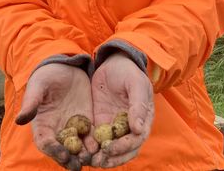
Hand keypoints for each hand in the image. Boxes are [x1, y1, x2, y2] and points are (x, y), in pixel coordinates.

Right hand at [15, 63, 97, 170]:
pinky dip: (96, 143)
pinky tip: (103, 146)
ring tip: (91, 158)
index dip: (53, 151)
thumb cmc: (46, 77)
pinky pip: (92, 136)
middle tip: (78, 165)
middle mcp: (58, 130)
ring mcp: (74, 127)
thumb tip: (19, 120)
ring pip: (79, 147)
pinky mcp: (87, 122)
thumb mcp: (38, 87)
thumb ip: (31, 103)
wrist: (64, 68)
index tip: (63, 155)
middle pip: (63, 150)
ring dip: (84, 155)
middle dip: (70, 159)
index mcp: (43, 125)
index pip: (46, 143)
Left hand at [90, 53, 153, 167]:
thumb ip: (138, 105)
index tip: (110, 149)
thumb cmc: (129, 72)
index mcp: (143, 120)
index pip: (135, 140)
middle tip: (98, 161)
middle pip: (123, 150)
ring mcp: (114, 126)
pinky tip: (80, 151)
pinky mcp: (100, 122)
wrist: (114, 62)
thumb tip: (139, 129)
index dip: (124, 147)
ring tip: (89, 161)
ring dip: (101, 157)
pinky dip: (90, 147)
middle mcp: (129, 127)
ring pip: (109, 148)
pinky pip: (96, 138)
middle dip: (112, 158)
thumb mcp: (135, 84)